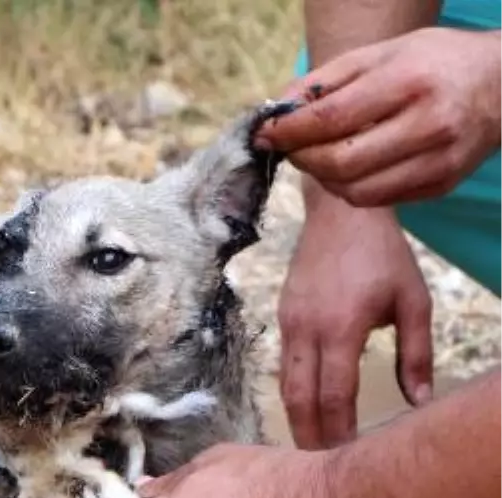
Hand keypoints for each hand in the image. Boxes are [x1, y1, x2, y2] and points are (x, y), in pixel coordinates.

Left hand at [255, 27, 501, 206]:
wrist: (501, 84)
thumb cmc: (431, 63)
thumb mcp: (379, 54)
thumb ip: (325, 81)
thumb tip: (277, 112)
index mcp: (409, 82)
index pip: (332, 117)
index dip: (289, 131)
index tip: (264, 134)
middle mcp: (429, 124)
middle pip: (340, 161)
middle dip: (302, 158)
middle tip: (290, 147)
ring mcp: (439, 159)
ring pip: (354, 190)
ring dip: (323, 177)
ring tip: (319, 155)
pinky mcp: (441, 184)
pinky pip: (377, 199)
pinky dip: (349, 188)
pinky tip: (349, 166)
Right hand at [277, 191, 432, 448]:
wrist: (339, 214)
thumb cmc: (384, 255)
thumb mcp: (413, 301)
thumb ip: (417, 354)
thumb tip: (419, 401)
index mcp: (341, 328)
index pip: (335, 394)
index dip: (340, 430)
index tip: (349, 456)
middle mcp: (306, 330)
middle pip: (299, 399)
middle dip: (310, 436)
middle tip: (321, 467)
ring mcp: (288, 324)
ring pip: (284, 385)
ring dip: (297, 418)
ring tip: (312, 444)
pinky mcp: (282, 318)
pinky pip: (283, 365)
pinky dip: (294, 392)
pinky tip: (307, 406)